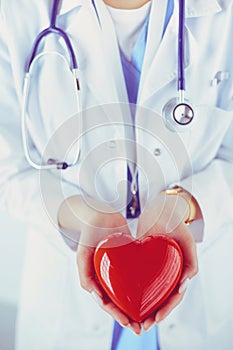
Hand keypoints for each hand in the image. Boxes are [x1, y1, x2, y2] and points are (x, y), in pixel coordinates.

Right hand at [74, 197, 141, 334]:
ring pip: (130, 292)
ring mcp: (119, 269)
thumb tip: (99, 299)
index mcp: (96, 280)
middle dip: (130, 316)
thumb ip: (85, 277)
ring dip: (139, 305)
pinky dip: (145, 286)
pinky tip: (156, 292)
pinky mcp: (130, 260)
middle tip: (143, 327)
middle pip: (120, 301)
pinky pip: (138, 276)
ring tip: (152, 316)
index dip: (118, 315)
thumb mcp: (83, 255)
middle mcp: (108, 277)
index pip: (107, 303)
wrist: (101, 214)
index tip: (130, 323)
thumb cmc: (89, 234)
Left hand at [136, 193, 197, 330]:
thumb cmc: (175, 223)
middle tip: (140, 325)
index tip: (155, 319)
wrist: (158, 208)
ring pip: (150, 293)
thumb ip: (192, 262)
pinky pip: (139, 280)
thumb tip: (185, 284)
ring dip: (142, 307)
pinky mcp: (143, 262)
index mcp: (180, 271)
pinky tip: (123, 298)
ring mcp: (155, 268)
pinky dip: (133, 291)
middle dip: (153, 314)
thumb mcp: (187, 240)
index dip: (167, 310)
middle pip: (161, 299)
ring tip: (131, 318)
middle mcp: (168, 272)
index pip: (175, 296)